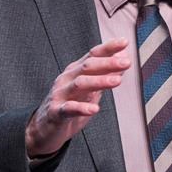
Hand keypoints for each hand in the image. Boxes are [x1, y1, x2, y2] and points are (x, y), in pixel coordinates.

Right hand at [25, 38, 130, 157]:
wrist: (45, 128)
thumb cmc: (70, 105)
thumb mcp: (91, 89)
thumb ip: (105, 74)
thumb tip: (123, 58)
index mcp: (76, 71)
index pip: (92, 55)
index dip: (108, 48)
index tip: (124, 42)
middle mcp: (67, 79)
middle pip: (87, 66)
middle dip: (108, 63)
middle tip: (126, 62)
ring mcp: (60, 94)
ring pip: (80, 84)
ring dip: (100, 81)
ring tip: (117, 81)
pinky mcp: (55, 112)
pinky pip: (68, 108)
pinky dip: (81, 108)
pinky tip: (94, 109)